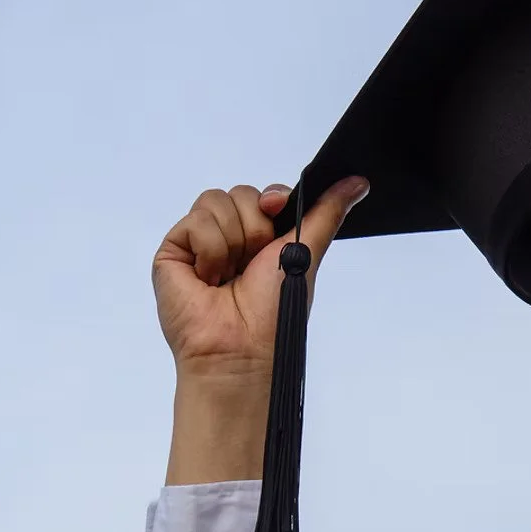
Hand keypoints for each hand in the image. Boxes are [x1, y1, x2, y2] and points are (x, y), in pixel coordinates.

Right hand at [152, 177, 368, 483]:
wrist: (241, 350)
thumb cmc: (273, 314)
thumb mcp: (306, 253)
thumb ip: (327, 212)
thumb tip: (358, 182)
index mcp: (261, 239)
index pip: (264, 194)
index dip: (272, 197)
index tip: (277, 209)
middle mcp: (230, 238)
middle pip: (240, 194)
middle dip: (254, 227)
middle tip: (251, 264)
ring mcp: (198, 244)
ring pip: (215, 202)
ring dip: (232, 242)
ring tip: (228, 276)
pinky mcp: (173, 251)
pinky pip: (194, 221)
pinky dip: (209, 250)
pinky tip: (209, 278)